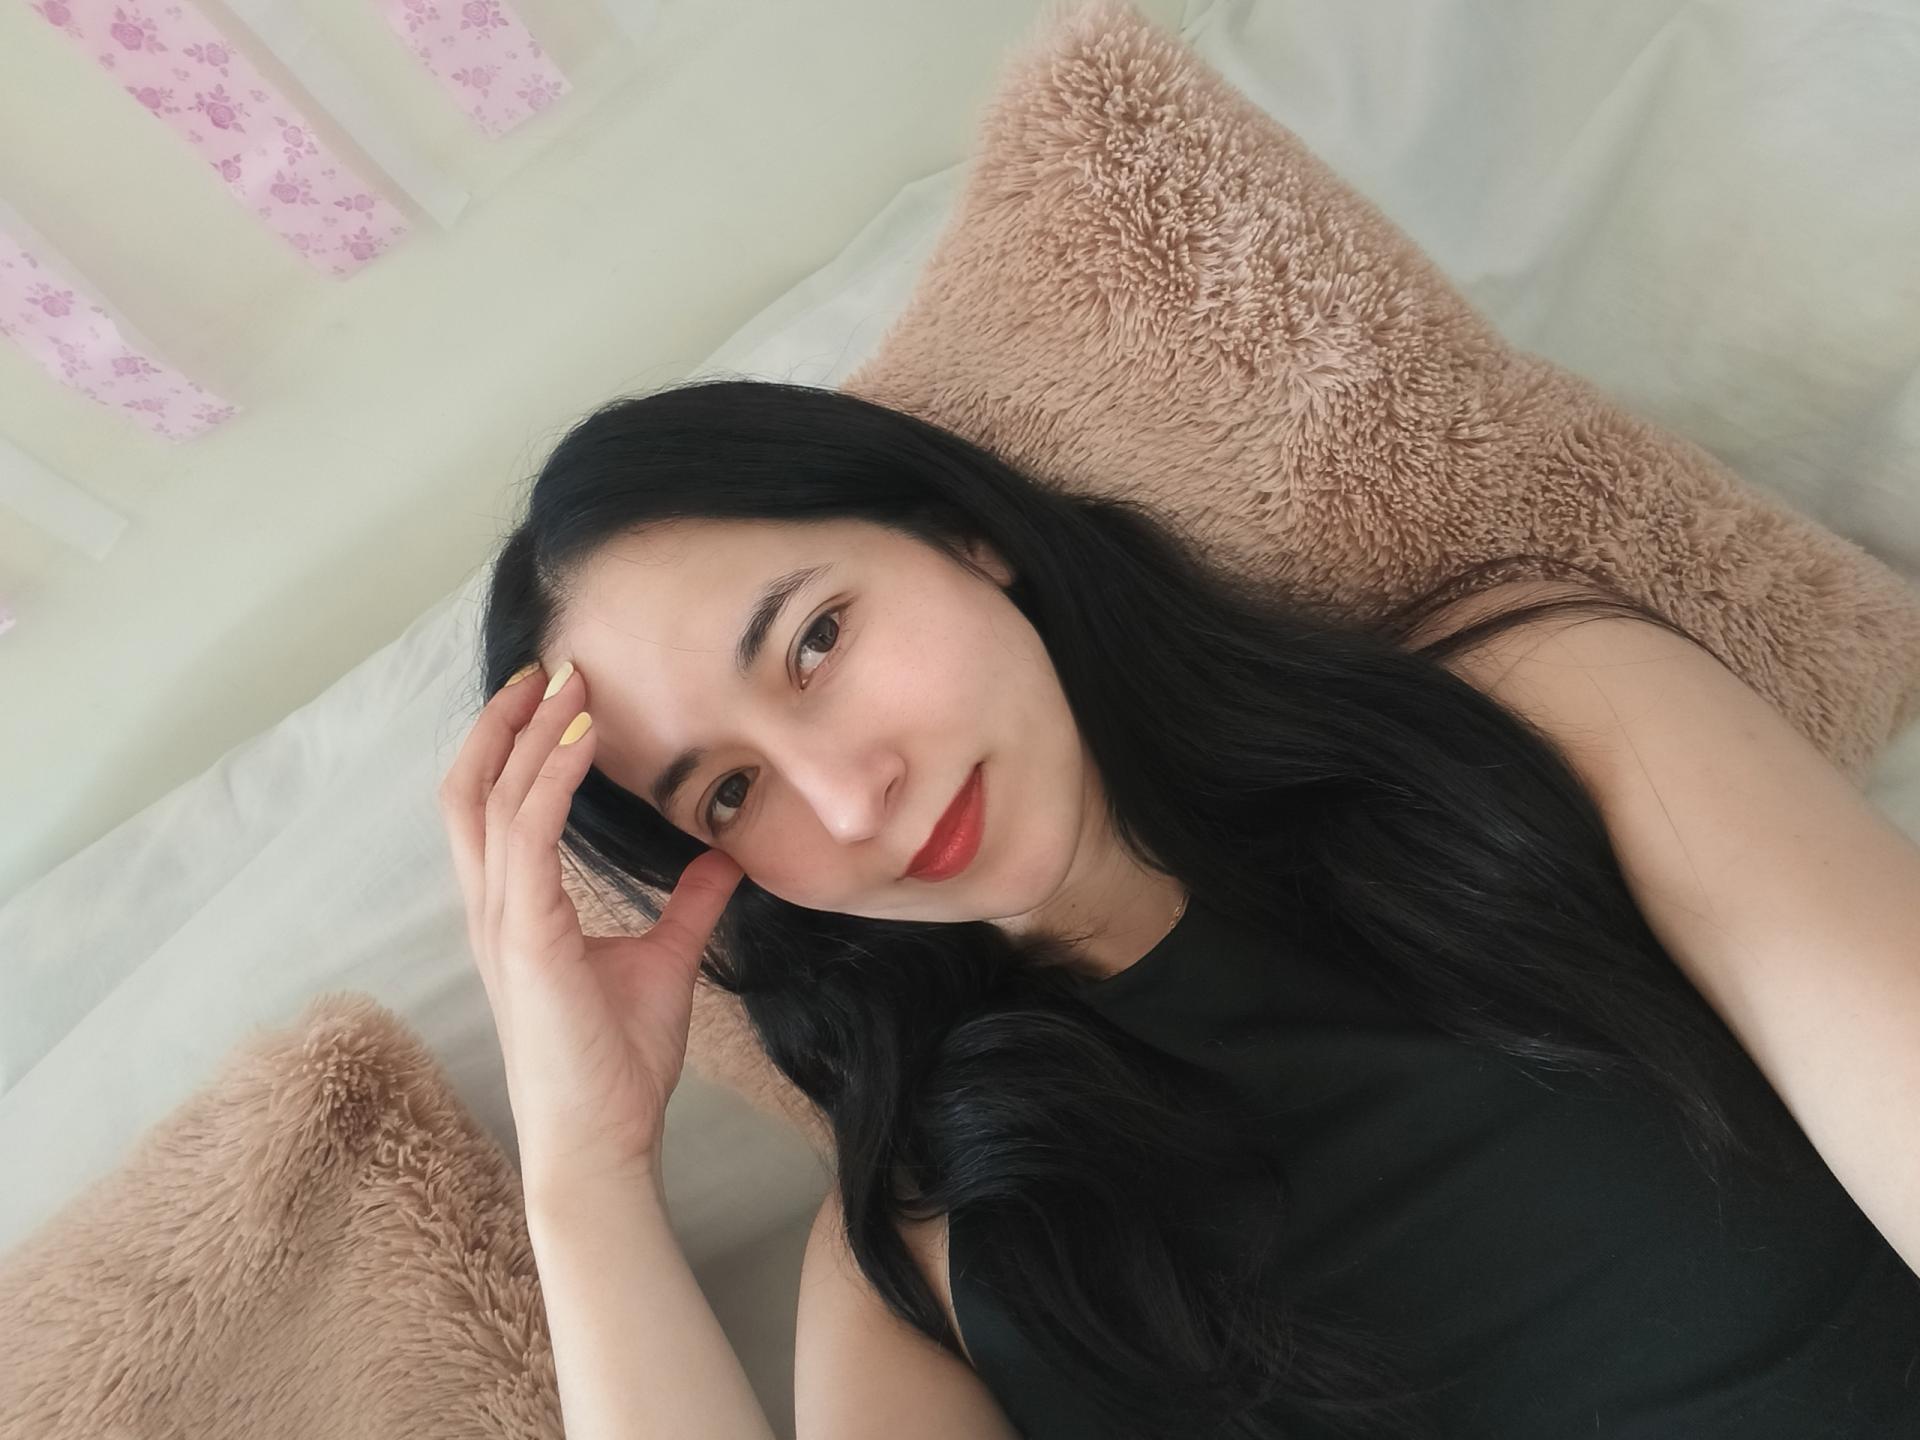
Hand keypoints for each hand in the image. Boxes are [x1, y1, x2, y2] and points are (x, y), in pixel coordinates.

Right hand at [438, 660, 745, 1196]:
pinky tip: (585, 742)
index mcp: (514, 911)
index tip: (556, 693)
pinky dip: (551, 780)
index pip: (492, 805)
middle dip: (504, 721)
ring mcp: (501, 922)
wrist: (603, 1141)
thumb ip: (688, 907)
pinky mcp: (525, 939)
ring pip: (492, 799)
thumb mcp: (664, 962)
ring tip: (569, 683)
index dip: (513, 744)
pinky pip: (528, 836)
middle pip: (471, 788)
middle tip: (550, 665)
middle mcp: (493, 908)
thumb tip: (725, 859)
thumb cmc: (617, 1064)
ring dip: (529, 734)